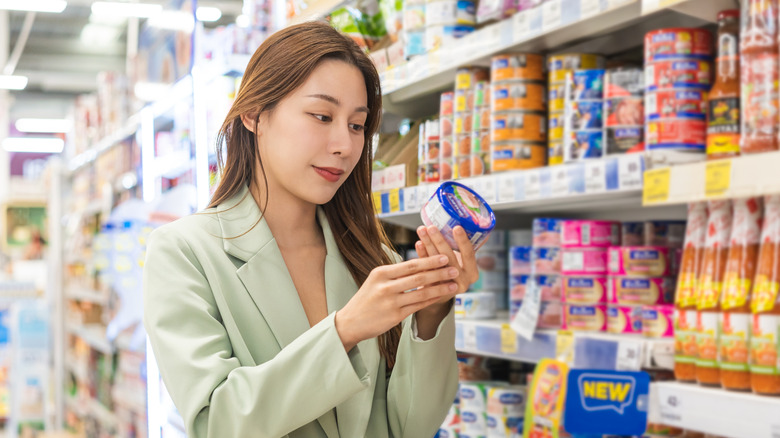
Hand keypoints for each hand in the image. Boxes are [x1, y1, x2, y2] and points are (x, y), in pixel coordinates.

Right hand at [334, 255, 458, 350]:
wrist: (350, 322)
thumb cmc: (366, 299)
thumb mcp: (375, 280)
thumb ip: (395, 273)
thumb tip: (420, 263)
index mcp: (381, 273)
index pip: (410, 264)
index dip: (429, 260)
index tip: (444, 257)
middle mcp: (385, 286)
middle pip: (418, 276)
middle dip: (439, 272)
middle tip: (454, 268)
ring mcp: (391, 302)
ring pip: (421, 292)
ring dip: (440, 287)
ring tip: (454, 284)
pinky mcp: (395, 316)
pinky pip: (418, 306)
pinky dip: (432, 300)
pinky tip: (442, 296)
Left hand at [415, 225, 479, 304]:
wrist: (442, 294)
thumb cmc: (454, 271)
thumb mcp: (462, 262)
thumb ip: (459, 248)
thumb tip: (453, 221)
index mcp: (472, 273)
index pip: (469, 255)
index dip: (463, 241)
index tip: (456, 227)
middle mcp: (462, 281)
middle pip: (449, 258)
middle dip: (439, 240)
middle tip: (432, 227)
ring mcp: (446, 287)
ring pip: (436, 263)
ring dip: (428, 244)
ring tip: (422, 230)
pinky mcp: (432, 289)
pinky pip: (425, 270)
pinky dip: (422, 255)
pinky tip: (418, 243)